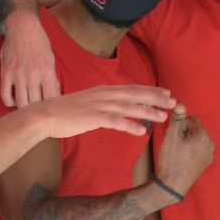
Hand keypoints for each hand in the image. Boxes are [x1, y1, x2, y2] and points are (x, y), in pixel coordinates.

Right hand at [0, 10, 60, 107]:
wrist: (22, 27)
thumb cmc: (39, 43)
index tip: (52, 112)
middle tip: (39, 113)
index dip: (52, 108)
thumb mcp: (50, 59)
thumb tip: (54, 95)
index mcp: (47, 71)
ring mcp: (18, 74)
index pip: (52, 98)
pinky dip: (9, 102)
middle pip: (36, 104)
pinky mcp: (5, 72)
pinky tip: (14, 101)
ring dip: (24, 109)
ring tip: (27, 108)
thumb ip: (51, 77)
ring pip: (21, 102)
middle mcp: (33, 74)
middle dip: (38, 111)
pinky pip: (5, 94)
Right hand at [36, 84, 173, 138]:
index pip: (132, 88)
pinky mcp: (93, 117)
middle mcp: (104, 94)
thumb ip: (105, 103)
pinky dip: (129, 125)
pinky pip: (115, 121)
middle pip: (135, 94)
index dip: (151, 90)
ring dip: (147, 112)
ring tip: (162, 117)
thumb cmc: (67, 111)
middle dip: (155, 98)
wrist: (45, 115)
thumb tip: (119, 107)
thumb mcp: (90, 102)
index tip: (166, 93)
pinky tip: (141, 131)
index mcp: (104, 90)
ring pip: (129, 107)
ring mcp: (99, 105)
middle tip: (173, 102)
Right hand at [156, 109, 214, 194]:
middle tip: (175, 145)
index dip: (180, 125)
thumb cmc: (171, 160)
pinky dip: (191, 151)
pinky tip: (183, 159)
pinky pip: (199, 149)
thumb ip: (177, 119)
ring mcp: (210, 154)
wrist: (173, 185)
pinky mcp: (206, 163)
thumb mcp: (171, 137)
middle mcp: (210, 144)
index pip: (191, 120)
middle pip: (195, 129)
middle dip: (185, 133)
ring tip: (178, 153)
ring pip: (196, 139)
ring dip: (188, 142)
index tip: (174, 137)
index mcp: (203, 136)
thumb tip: (180, 103)